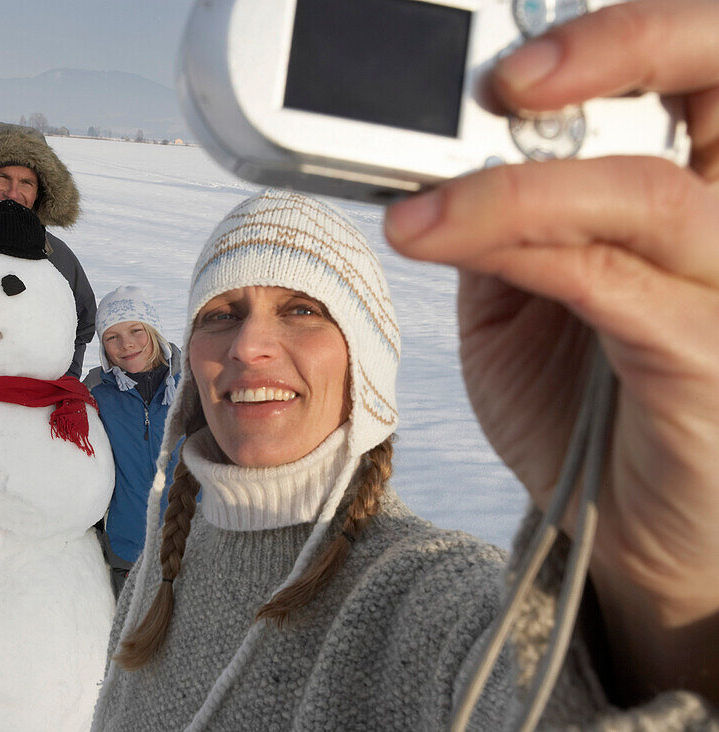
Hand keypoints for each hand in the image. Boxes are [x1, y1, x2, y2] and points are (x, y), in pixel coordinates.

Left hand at [384, 0, 718, 702]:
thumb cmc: (584, 407)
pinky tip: (445, 243)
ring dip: (512, 189)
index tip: (499, 66)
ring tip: (418, 211)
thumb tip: (441, 163)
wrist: (624, 527)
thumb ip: (502, 228)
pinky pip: (611, 280)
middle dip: (621, 45)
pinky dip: (519, 249)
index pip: (687, 66)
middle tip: (507, 83)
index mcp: (698, 184)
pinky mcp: (704, 357)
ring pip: (647, 193)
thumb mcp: (522, 300)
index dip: (610, 34)